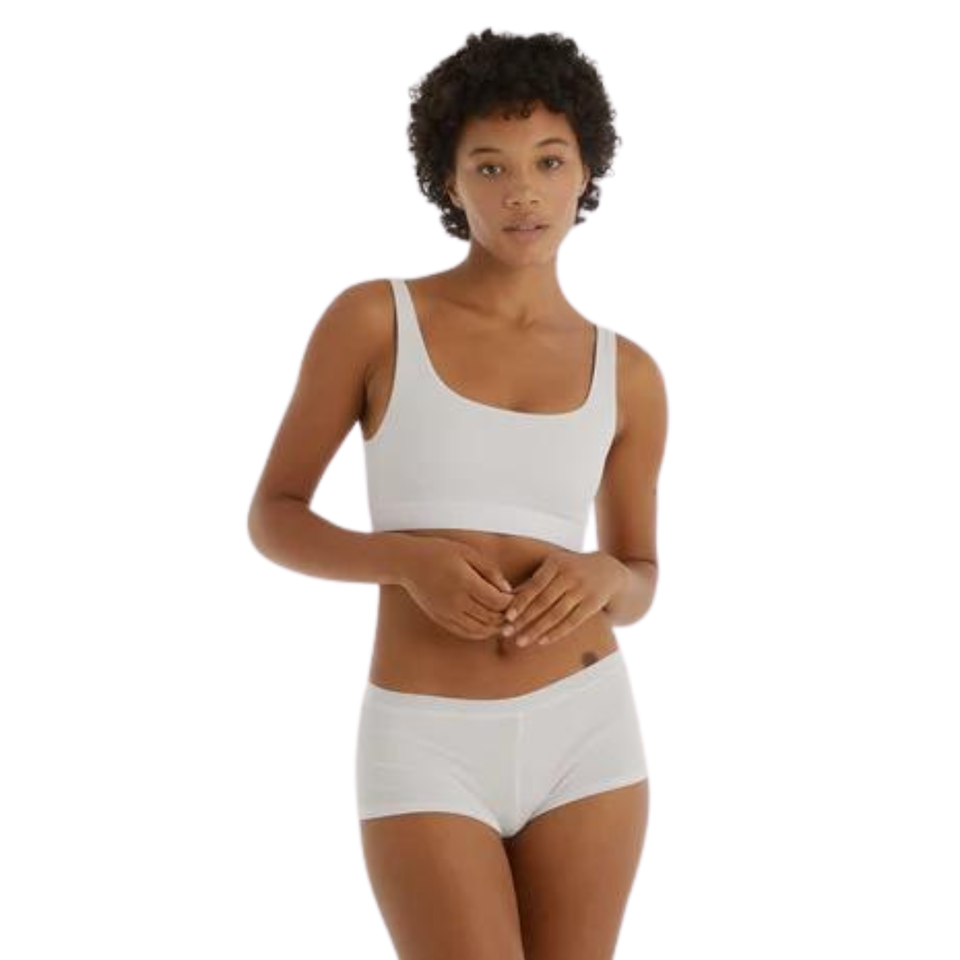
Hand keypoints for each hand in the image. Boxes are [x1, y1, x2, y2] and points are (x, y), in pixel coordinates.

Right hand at [402, 537, 514, 641]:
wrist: (408, 563)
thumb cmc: (439, 552)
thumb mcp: (468, 553)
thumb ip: (490, 571)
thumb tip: (508, 589)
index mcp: (465, 582)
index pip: (497, 601)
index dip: (512, 601)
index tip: (517, 595)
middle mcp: (456, 601)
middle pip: (491, 618)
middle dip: (507, 616)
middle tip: (515, 609)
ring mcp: (448, 613)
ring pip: (480, 630)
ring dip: (495, 627)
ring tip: (504, 618)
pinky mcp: (441, 619)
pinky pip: (466, 632)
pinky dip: (481, 632)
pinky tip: (488, 625)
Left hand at [501, 550, 625, 648]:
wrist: (609, 571)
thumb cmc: (572, 570)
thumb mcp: (556, 567)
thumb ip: (535, 580)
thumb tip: (504, 597)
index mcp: (556, 563)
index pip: (534, 585)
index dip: (520, 602)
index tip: (506, 617)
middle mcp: (569, 574)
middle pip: (543, 601)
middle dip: (523, 619)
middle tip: (506, 633)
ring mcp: (583, 589)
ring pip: (556, 614)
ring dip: (536, 630)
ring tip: (520, 642)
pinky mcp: (593, 603)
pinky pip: (572, 621)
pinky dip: (556, 633)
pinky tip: (542, 641)